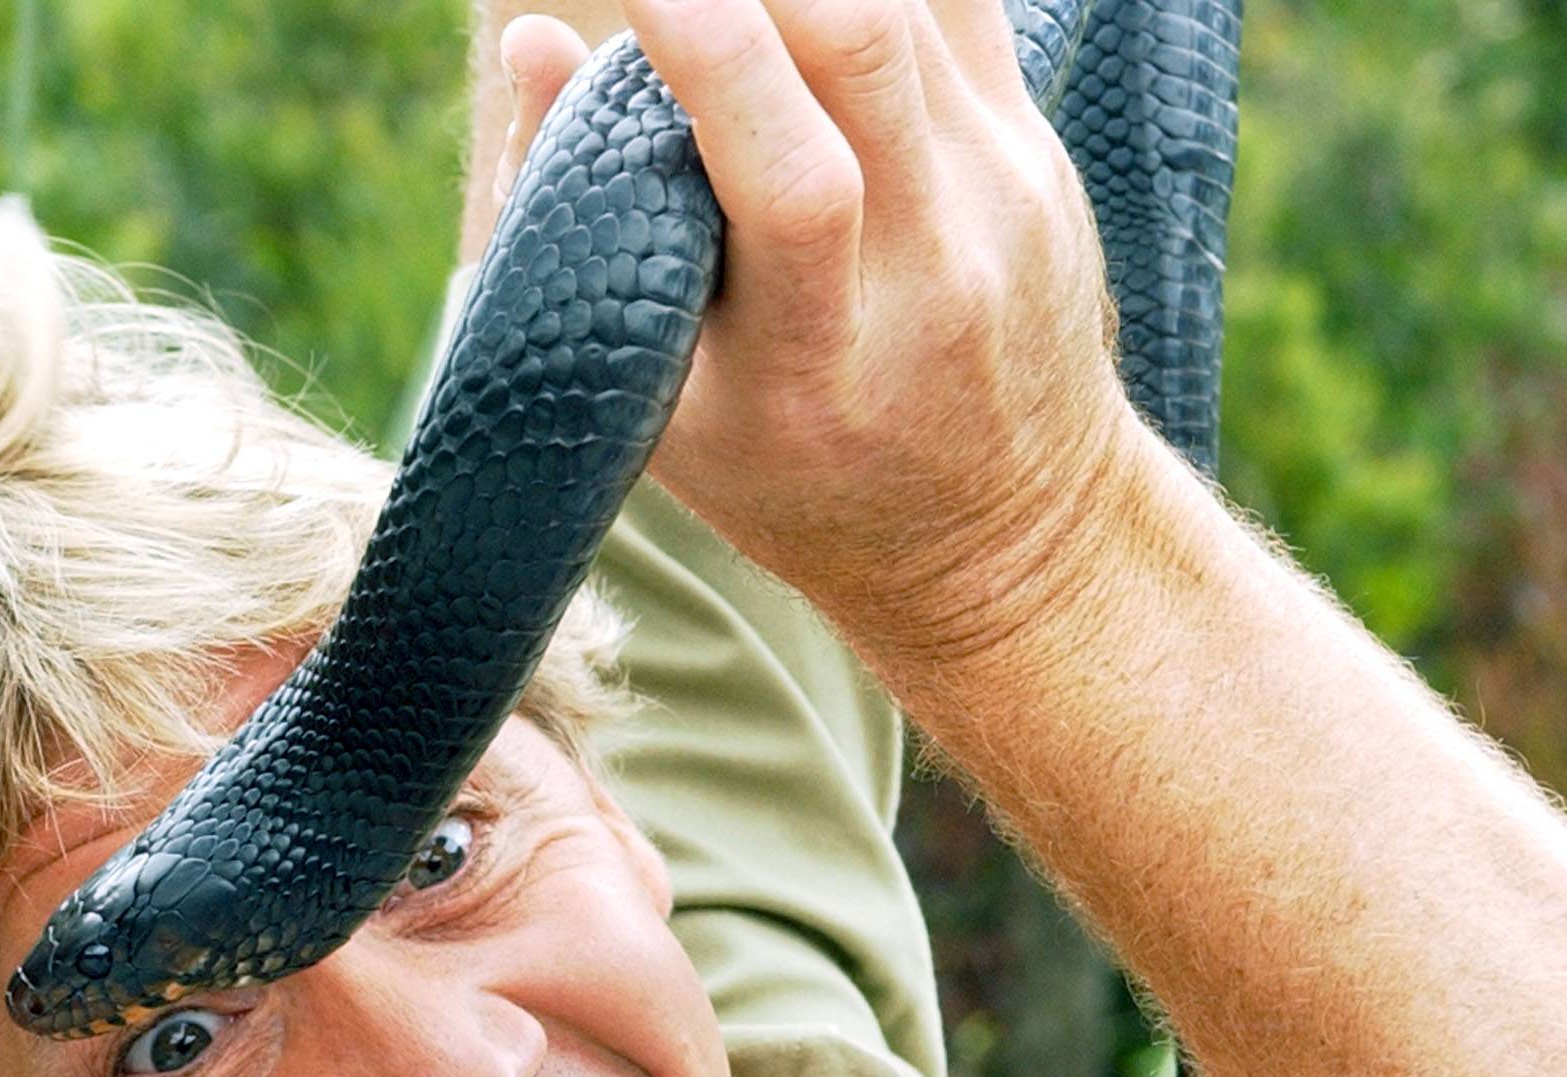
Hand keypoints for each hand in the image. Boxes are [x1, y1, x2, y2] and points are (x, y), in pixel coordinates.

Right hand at [494, 0, 1168, 669]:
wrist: (1002, 534)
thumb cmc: (793, 479)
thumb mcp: (664, 411)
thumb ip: (574, 235)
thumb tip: (530, 40)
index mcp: (817, 364)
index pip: (789, 179)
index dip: (713, 51)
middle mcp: (930, 269)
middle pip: (865, 45)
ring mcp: (1003, 194)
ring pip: (912, 4)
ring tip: (729, 8)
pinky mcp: (1036, 142)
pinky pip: (956, 0)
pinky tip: (803, 15)